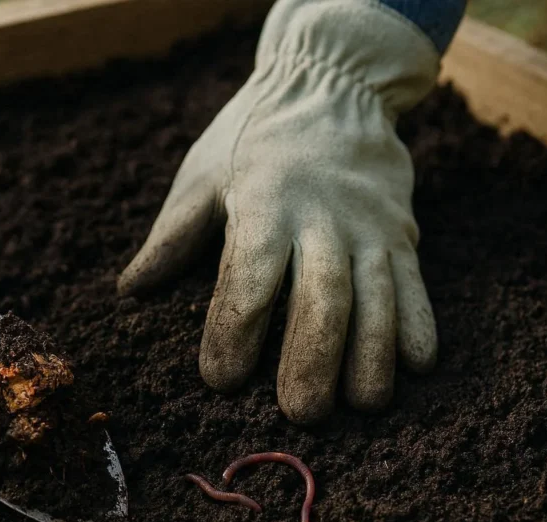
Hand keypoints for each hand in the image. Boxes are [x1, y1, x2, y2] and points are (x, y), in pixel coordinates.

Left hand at [119, 0, 440, 422]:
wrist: (329, 82)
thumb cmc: (249, 139)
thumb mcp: (200, 177)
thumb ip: (170, 239)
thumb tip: (128, 291)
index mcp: (262, 206)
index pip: (249, 278)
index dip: (234, 331)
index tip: (219, 380)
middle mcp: (321, 219)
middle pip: (322, 297)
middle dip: (313, 358)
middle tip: (300, 414)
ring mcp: (369, 226)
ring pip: (377, 296)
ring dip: (372, 354)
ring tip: (364, 406)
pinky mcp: (402, 230)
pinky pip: (415, 281)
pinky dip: (418, 323)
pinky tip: (417, 365)